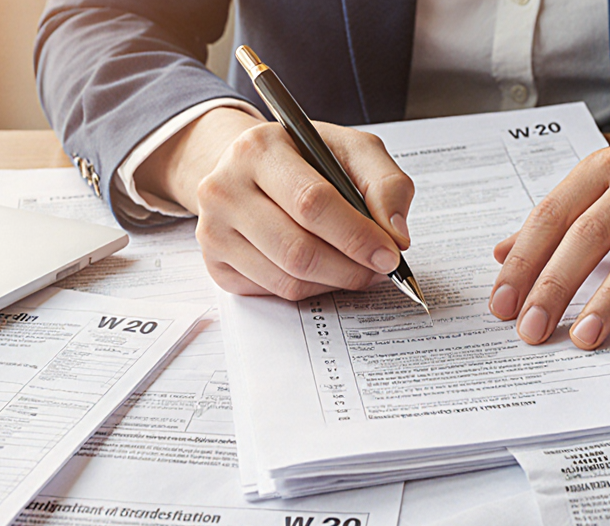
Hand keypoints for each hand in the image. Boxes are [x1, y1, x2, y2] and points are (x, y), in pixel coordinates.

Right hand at [136, 107, 414, 299]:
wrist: (247, 167)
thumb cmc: (304, 158)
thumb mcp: (351, 150)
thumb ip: (386, 184)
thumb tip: (396, 235)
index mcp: (258, 149)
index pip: (311, 203)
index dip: (357, 235)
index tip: (391, 254)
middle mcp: (224, 189)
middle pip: (298, 250)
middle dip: (351, 268)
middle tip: (381, 269)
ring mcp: (213, 230)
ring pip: (288, 279)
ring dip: (335, 282)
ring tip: (359, 269)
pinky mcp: (215, 264)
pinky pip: (275, 292)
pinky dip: (312, 289)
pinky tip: (326, 270)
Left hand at [489, 102, 609, 348]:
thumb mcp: (606, 175)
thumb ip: (557, 213)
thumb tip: (501, 252)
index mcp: (603, 167)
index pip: (552, 216)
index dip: (523, 262)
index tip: (503, 303)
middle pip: (589, 236)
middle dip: (555, 287)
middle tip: (532, 329)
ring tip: (585, 337)